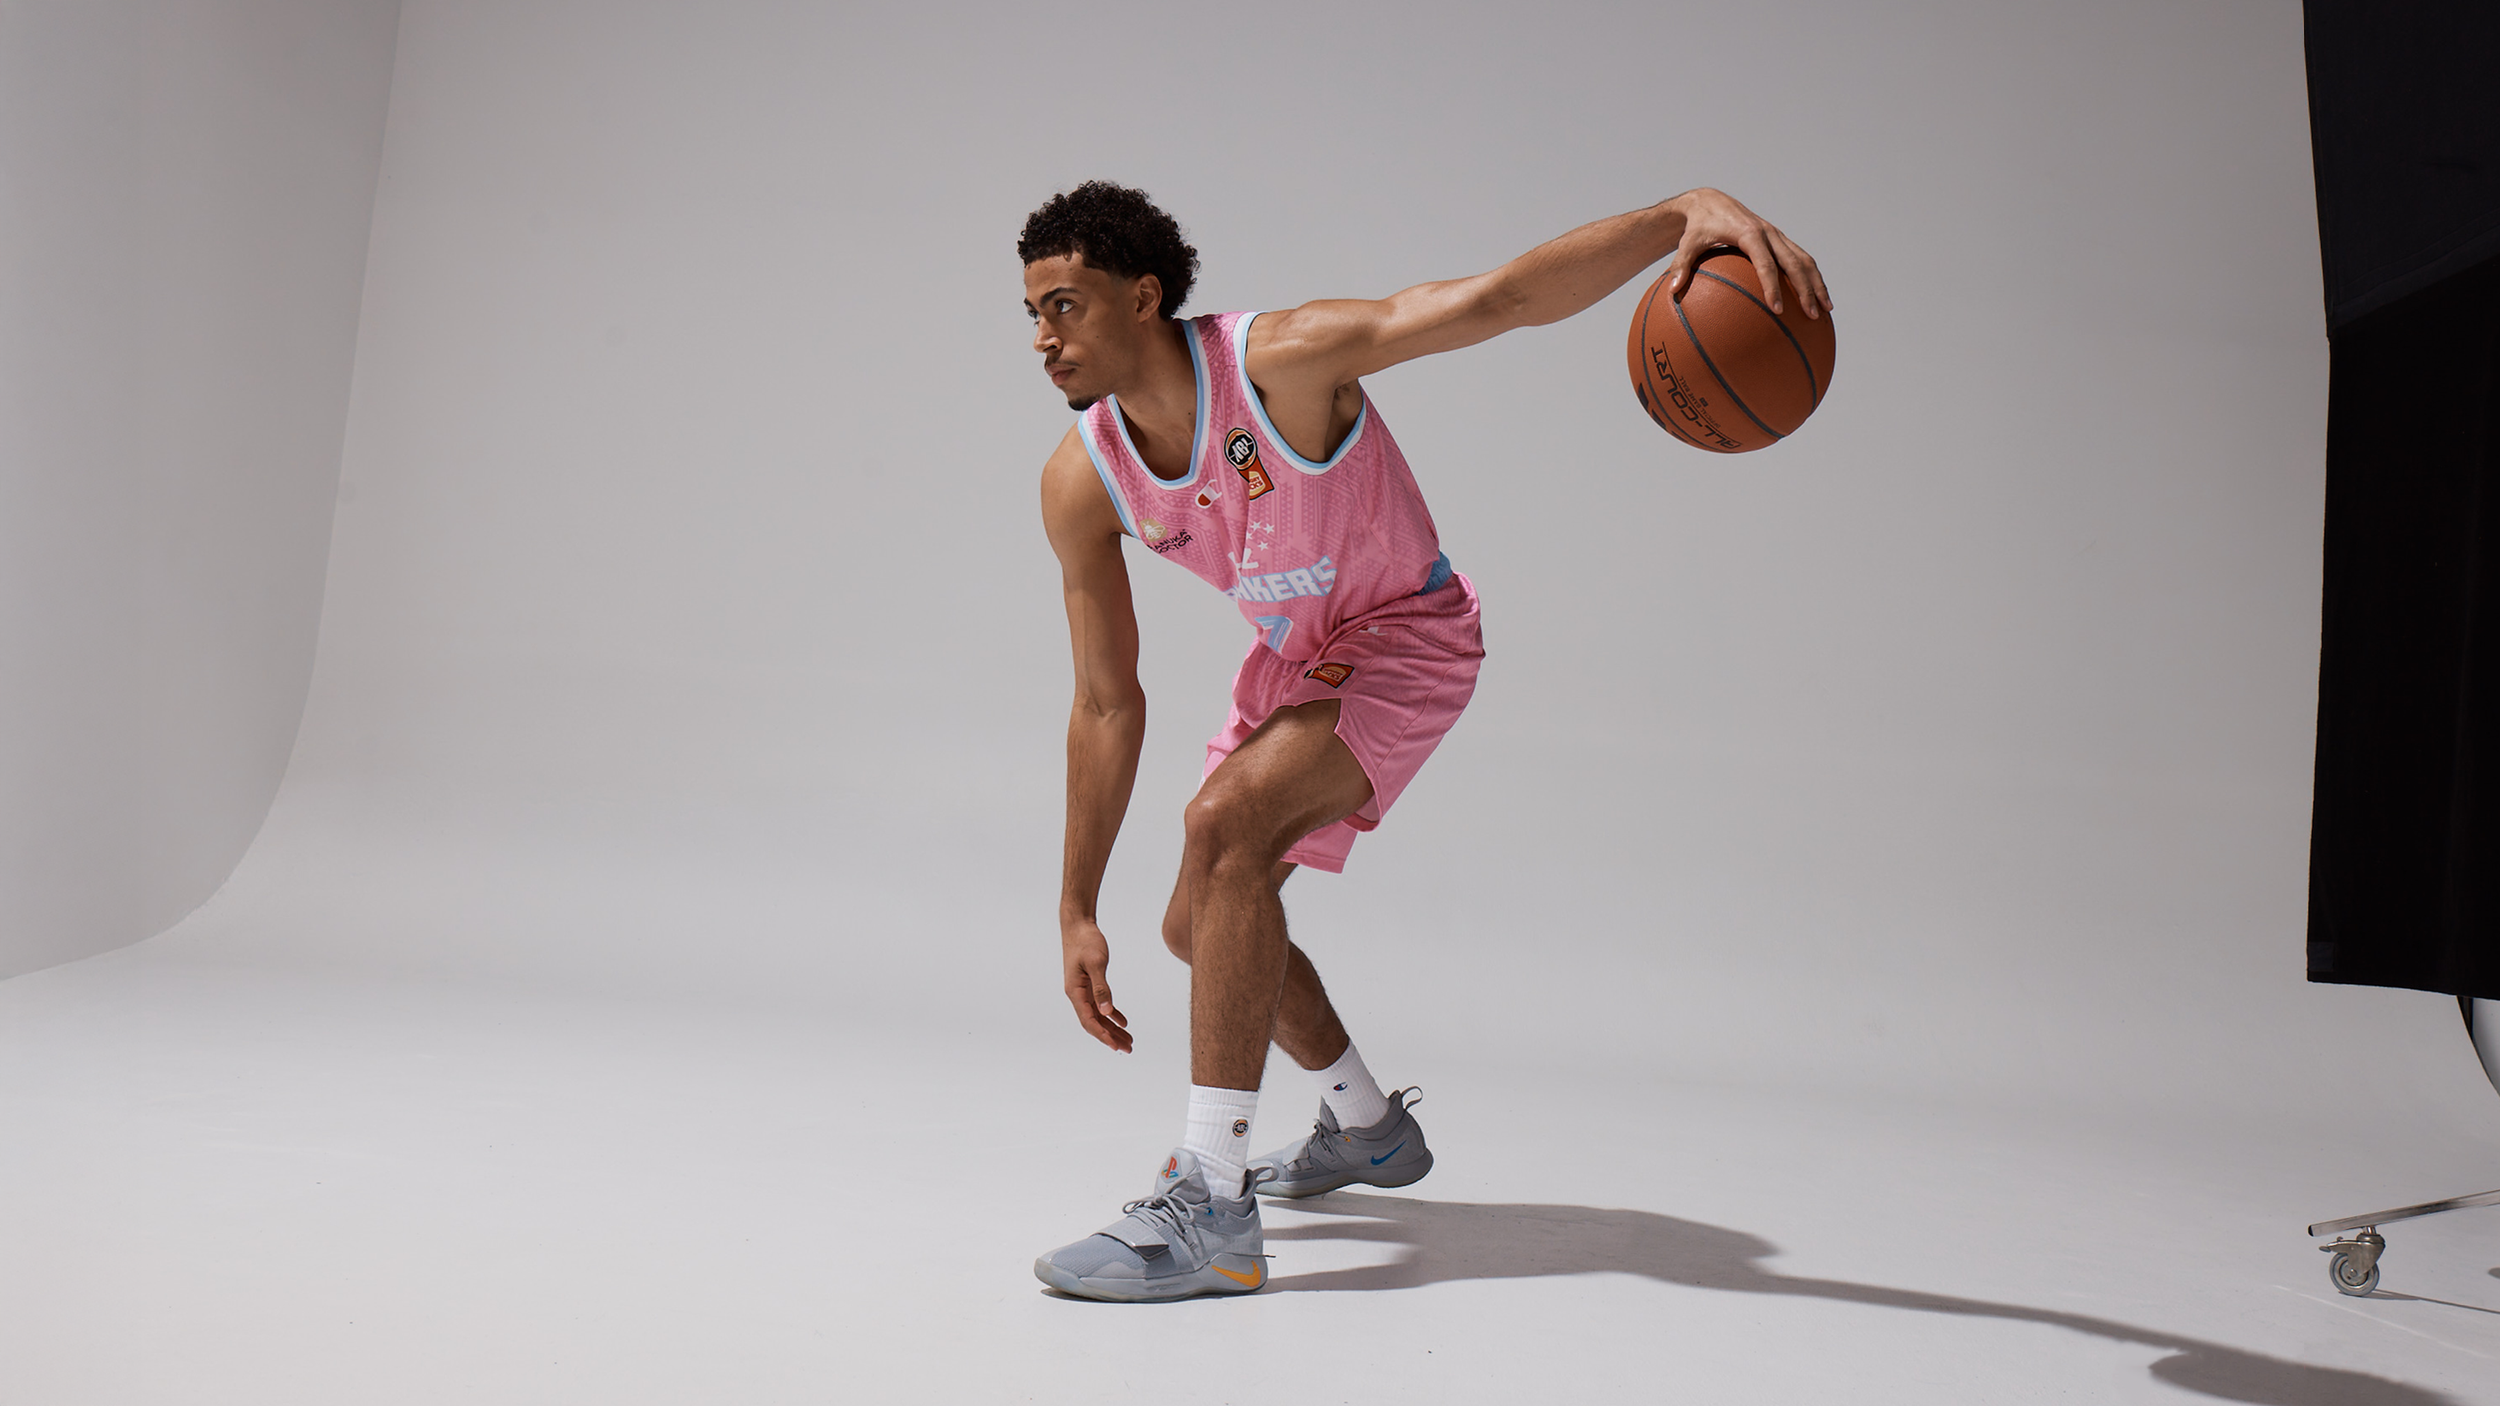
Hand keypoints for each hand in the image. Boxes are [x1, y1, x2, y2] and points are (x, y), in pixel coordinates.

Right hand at [1060, 917, 1131, 1052]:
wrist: (1078, 926)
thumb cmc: (1086, 941)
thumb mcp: (1096, 963)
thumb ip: (1101, 988)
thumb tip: (1106, 1011)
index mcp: (1075, 992)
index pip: (1088, 1020)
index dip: (1102, 1035)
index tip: (1115, 1046)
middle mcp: (1077, 994)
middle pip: (1094, 1022)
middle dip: (1110, 1037)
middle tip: (1128, 1049)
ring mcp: (1082, 990)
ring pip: (1098, 1016)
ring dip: (1112, 1029)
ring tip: (1129, 1041)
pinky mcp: (1089, 984)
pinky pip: (1101, 1004)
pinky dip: (1112, 1014)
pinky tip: (1124, 1022)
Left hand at [1658, 188, 1832, 318]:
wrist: (1711, 202)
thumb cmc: (1697, 226)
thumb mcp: (1687, 243)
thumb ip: (1681, 265)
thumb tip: (1672, 291)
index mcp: (1749, 234)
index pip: (1766, 264)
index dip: (1772, 287)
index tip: (1777, 310)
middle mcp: (1769, 233)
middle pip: (1795, 263)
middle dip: (1806, 289)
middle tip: (1811, 315)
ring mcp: (1777, 236)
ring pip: (1804, 260)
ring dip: (1817, 284)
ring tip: (1825, 310)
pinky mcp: (1780, 240)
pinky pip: (1801, 259)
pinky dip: (1811, 277)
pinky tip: (1816, 299)